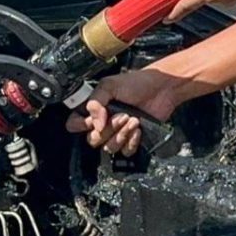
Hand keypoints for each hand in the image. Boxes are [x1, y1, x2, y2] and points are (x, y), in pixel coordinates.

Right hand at [68, 69, 195, 156]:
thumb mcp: (110, 85)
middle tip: (121, 116)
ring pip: (108, 148)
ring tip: (133, 120)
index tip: (93, 120)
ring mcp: (117, 132)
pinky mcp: (131, 140)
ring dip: (121, 135)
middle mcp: (103, 122)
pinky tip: (138, 129)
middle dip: (108, 129)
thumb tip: (94, 125)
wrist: (161, 89)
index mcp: (94, 109)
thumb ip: (95, 102)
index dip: (80, 125)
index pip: (74, 124)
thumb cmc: (136, 83)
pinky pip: (125, 152)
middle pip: (93, 140)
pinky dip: (132, 142)